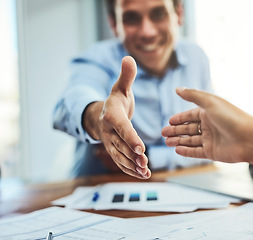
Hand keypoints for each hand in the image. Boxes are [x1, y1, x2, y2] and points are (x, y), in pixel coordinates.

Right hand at [83, 56, 150, 178]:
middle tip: (145, 163)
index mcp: (112, 116)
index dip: (130, 137)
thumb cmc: (116, 101)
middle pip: (121, 145)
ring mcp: (111, 144)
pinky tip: (144, 175)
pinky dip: (131, 170)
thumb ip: (126, 76)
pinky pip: (122, 162)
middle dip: (133, 155)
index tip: (140, 147)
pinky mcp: (115, 152)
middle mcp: (109, 132)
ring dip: (132, 166)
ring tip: (146, 172)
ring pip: (121, 157)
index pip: (122, 127)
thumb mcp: (121, 88)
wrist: (102, 116)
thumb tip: (129, 57)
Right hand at [161, 88, 252, 166]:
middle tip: (163, 134)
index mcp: (209, 112)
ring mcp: (211, 139)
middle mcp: (210, 125)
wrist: (250, 138)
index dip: (179, 119)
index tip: (168, 122)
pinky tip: (177, 150)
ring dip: (178, 141)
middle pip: (189, 128)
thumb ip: (192, 95)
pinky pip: (196, 152)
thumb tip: (177, 89)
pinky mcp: (212, 152)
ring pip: (190, 140)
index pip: (190, 115)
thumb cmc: (232, 117)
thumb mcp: (210, 102)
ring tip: (167, 142)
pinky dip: (186, 151)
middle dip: (175, 131)